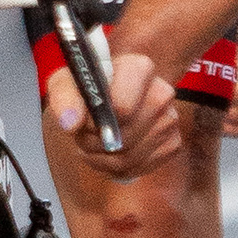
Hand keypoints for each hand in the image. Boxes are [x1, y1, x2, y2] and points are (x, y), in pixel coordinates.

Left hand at [44, 46, 181, 178]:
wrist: (108, 96)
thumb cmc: (88, 87)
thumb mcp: (67, 82)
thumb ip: (64, 98)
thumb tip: (71, 124)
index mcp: (139, 68)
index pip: (121, 108)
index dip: (97, 122)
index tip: (86, 119)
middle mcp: (162, 92)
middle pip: (125, 137)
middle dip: (95, 144)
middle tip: (83, 136)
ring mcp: (170, 119)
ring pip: (130, 158)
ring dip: (102, 159)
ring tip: (92, 144)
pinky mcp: (172, 143)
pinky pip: (139, 169)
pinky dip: (117, 169)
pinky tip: (109, 154)